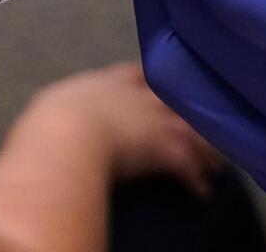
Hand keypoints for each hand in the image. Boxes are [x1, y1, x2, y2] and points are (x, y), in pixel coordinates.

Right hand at [24, 63, 221, 194]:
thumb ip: (63, 103)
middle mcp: (137, 97)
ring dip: (205, 150)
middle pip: (174, 101)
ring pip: (191, 131)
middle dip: (190, 114)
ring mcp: (154, 121)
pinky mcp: (164, 149)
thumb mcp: (53, 102)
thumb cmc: (51, 119)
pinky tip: (201, 192)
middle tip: (203, 127)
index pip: (135, 73)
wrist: (67, 135)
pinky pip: (189, 166)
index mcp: (107, 83)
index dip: (148, 79)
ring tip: (214, 166)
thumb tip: (57, 110)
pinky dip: (196, 179)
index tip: (158, 85)